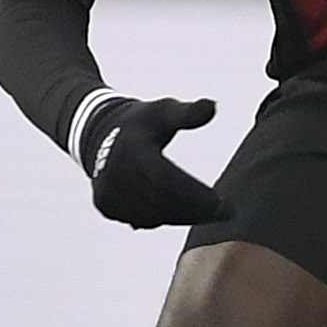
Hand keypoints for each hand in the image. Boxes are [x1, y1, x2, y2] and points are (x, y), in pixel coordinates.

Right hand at [82, 96, 230, 228]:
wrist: (99, 134)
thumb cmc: (142, 122)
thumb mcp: (164, 111)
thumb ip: (187, 113)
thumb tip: (212, 105)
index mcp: (131, 150)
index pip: (165, 180)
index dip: (195, 194)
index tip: (225, 205)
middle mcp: (114, 175)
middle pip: (163, 202)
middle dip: (198, 211)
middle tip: (227, 213)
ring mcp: (107, 194)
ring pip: (155, 216)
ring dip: (186, 218)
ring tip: (212, 213)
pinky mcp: (106, 207)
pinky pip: (144, 221)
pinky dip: (168, 219)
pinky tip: (187, 213)